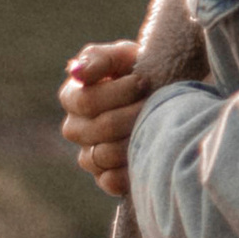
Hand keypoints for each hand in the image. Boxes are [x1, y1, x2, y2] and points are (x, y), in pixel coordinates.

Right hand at [60, 39, 150, 199]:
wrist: (165, 97)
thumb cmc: (139, 70)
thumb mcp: (122, 56)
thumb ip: (99, 59)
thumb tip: (76, 72)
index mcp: (73, 97)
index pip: (86, 102)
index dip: (117, 93)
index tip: (142, 81)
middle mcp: (75, 129)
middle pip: (98, 129)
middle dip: (133, 114)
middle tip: (156, 102)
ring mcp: (88, 155)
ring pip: (105, 155)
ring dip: (136, 138)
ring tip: (158, 123)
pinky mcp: (105, 178)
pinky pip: (111, 181)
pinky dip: (130, 169)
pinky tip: (149, 153)